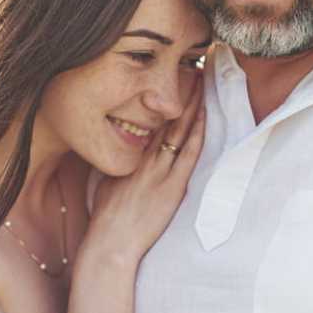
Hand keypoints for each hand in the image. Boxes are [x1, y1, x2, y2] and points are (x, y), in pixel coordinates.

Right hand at [84, 76, 205, 267]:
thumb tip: (128, 154)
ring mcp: (159, 171)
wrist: (110, 244)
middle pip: (165, 118)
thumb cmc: (107, 219)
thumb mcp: (108, 183)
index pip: (148, 120)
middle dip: (180, 94)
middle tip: (193, 69)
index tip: (172, 80)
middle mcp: (144, 158)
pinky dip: (197, 133)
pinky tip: (205, 116)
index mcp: (129, 155)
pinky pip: (188, 154)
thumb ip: (121, 166)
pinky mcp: (172, 187)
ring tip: (202, 82)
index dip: (161, 99)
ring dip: (191, 106)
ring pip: (178, 130)